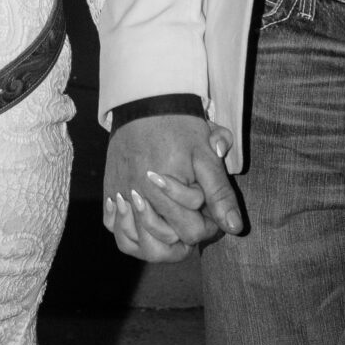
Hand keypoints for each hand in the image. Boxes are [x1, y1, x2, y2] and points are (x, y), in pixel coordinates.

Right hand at [102, 114, 242, 260]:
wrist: (145, 102)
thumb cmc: (180, 127)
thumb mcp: (207, 156)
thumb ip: (220, 193)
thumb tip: (235, 228)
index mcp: (165, 191)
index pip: (192, 234)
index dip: (208, 226)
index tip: (210, 212)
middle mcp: (139, 198)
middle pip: (167, 241)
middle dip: (186, 231)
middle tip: (194, 213)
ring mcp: (120, 195)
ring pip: (137, 242)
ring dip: (157, 236)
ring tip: (171, 221)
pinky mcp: (109, 189)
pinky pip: (112, 227)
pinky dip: (128, 229)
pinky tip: (143, 218)